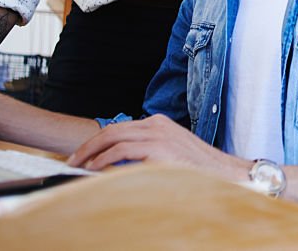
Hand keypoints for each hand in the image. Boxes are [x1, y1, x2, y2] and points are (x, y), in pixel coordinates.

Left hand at [67, 114, 245, 176]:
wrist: (225, 174)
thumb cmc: (198, 170)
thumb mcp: (169, 155)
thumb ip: (147, 153)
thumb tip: (118, 163)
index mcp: (159, 123)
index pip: (120, 128)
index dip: (97, 141)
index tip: (83, 155)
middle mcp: (157, 124)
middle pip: (111, 129)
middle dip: (88, 145)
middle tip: (72, 160)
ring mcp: (158, 134)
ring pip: (112, 137)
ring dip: (90, 153)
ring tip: (77, 167)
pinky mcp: (159, 148)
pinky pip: (122, 151)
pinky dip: (104, 160)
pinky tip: (95, 170)